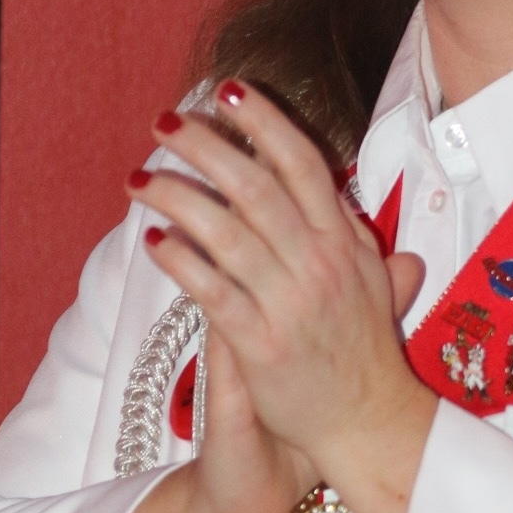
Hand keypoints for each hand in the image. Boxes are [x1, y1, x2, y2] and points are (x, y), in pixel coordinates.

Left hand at [130, 84, 436, 512]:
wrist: (369, 422)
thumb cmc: (365, 351)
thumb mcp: (373, 282)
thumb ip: (354, 234)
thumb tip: (339, 194)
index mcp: (344, 241)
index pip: (303, 164)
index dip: (264, 123)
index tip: (228, 90)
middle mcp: (319, 262)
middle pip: (256, 186)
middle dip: (207, 147)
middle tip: (166, 121)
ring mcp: (291, 301)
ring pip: (226, 232)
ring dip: (178, 199)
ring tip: (139, 180)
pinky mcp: (262, 343)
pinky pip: (213, 291)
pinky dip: (182, 262)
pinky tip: (154, 242)